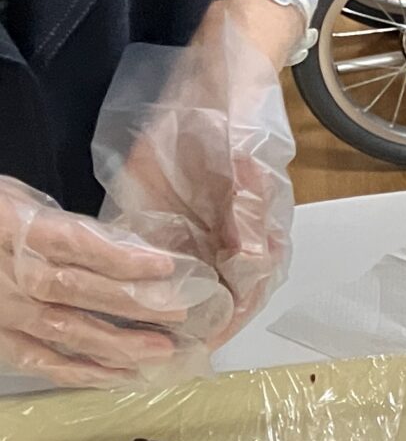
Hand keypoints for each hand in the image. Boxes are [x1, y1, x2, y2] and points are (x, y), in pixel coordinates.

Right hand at [0, 179, 212, 385]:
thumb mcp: (19, 202)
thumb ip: (65, 225)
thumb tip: (131, 248)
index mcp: (13, 228)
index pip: (72, 243)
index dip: (119, 258)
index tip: (165, 267)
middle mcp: (7, 272)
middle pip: (73, 289)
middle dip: (132, 304)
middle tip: (180, 313)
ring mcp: (0, 309)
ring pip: (61, 329)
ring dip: (115, 344)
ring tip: (161, 350)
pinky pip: (38, 360)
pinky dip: (80, 371)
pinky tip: (119, 375)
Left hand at [91, 0, 296, 349]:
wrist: (216, 81)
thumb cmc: (240, 117)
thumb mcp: (249, 159)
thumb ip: (253, 209)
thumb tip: (257, 263)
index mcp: (256, 235)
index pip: (245, 295)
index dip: (223, 325)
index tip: (198, 349)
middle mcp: (227, 243)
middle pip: (213, 302)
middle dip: (187, 332)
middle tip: (155, 359)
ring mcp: (195, 234)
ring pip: (180, 290)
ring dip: (161, 317)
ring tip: (130, 344)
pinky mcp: (161, 220)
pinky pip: (149, 264)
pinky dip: (136, 288)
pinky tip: (112, 302)